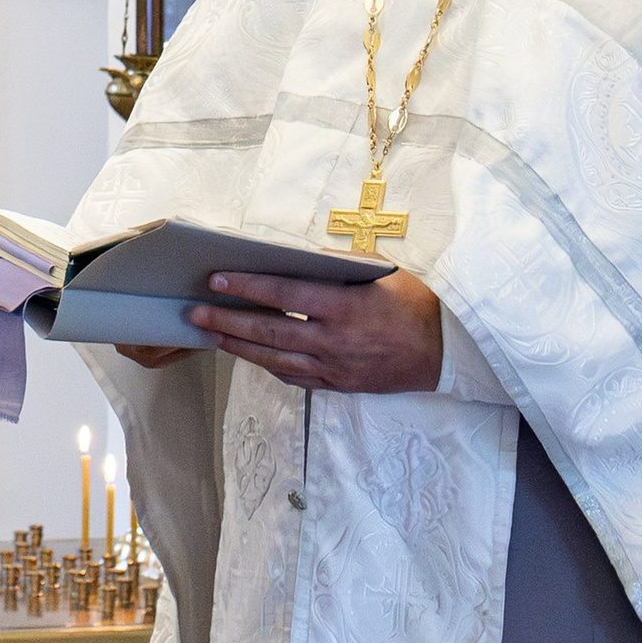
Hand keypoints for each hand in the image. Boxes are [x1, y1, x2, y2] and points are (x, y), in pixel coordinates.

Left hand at [188, 266, 443, 394]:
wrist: (445, 350)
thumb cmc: (413, 302)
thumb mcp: (377, 272)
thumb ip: (334, 266)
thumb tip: (291, 258)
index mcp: (344, 305)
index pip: (284, 293)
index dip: (247, 286)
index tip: (217, 279)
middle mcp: (335, 339)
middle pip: (269, 330)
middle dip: (228, 321)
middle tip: (196, 313)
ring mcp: (335, 367)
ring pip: (275, 358)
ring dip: (239, 347)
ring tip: (211, 335)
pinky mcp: (338, 385)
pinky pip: (295, 377)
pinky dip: (269, 365)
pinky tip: (250, 355)